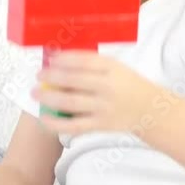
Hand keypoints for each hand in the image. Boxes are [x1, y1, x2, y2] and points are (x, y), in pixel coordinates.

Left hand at [32, 49, 158, 134]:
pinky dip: (56, 123)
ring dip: (49, 97)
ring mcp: (104, 107)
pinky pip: (74, 125)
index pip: (84, 61)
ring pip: (71, 102)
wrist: (149, 109)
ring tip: (36, 92)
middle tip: (38, 75)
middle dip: (52, 77)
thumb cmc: (126, 84)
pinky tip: (44, 118)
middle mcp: (108, 87)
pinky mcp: (100, 125)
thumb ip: (90, 64)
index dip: (64, 59)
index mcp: (111, 68)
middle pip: (74, 80)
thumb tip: (57, 60)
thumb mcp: (114, 67)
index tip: (50, 59)